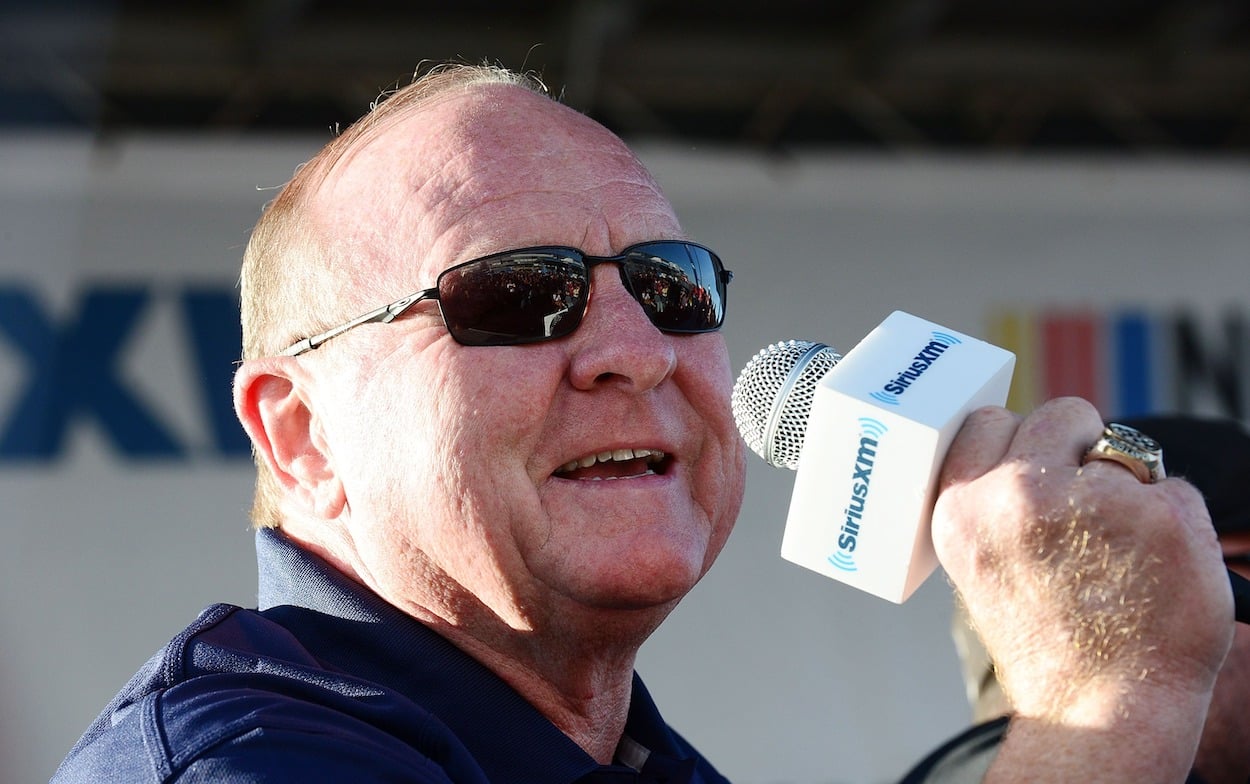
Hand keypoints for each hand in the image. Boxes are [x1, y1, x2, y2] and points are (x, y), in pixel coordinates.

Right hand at [932, 398, 1232, 779]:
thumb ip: (991, 501)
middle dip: (1079, 445)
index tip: (1034, 471)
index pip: (989, 422)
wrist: (1101, 706)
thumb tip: (1031, 450)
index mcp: (963, 508)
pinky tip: (1153, 568)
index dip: (1019, 442)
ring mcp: (1094, 501)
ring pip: (1124, 449)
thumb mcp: (978, 562)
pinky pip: (1174, 488)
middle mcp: (1019, 495)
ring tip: (1116, 553)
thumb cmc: (1044, 639)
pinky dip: (1173, 522)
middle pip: (1061, 415)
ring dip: (1127, 487)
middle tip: (1085, 509)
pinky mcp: (1164, 515)